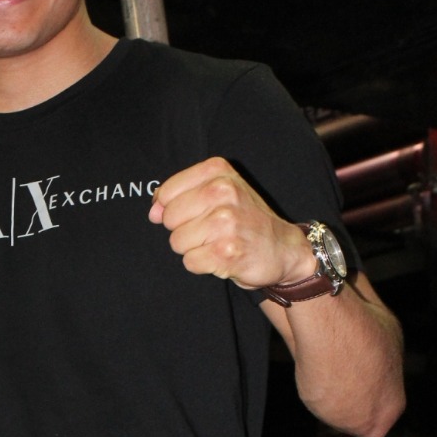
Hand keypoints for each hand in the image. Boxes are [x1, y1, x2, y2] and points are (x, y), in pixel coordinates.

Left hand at [148, 157, 314, 290]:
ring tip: (218, 243)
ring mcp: (226, 222)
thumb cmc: (245, 219)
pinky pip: (189, 262)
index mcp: (218, 172)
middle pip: (169, 219)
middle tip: (211, 231)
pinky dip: (202, 264)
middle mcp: (224, 192)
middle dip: (184, 230)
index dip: (173, 209)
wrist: (283, 248)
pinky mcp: (227, 252)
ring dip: (193, 248)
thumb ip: (179, 196)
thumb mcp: (217, 193)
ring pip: (177, 242)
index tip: (196, 213)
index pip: (166, 193)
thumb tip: (153, 212)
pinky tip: (222, 257)